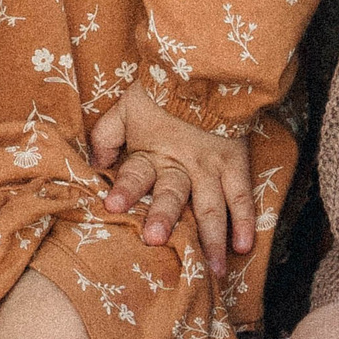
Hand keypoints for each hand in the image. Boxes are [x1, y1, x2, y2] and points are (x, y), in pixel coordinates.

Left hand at [88, 85, 254, 277]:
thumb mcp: (124, 109)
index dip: (124, 188)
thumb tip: (94, 165)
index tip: (112, 205)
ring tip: (211, 269)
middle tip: (156, 239)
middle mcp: (180, 164)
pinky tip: (243, 247)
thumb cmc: (159, 93)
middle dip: (163, 216)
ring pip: (211, 206)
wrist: (203, 70)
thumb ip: (106, 137)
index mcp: (150, 152)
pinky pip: (241, 196)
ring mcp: (210, 167)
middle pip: (171, 193)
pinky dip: (244, 222)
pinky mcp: (235, 165)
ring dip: (210, 238)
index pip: (133, 173)